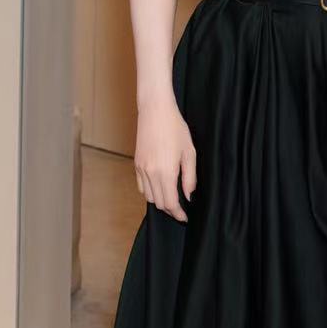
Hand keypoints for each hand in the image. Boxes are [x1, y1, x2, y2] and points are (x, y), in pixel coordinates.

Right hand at [135, 95, 196, 221]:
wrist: (155, 110)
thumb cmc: (175, 128)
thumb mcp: (189, 152)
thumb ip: (190, 177)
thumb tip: (188, 195)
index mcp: (165, 172)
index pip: (170, 203)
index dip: (178, 213)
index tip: (185, 217)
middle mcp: (150, 173)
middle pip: (158, 203)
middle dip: (170, 209)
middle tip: (181, 208)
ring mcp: (141, 168)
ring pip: (148, 196)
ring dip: (160, 201)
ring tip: (171, 198)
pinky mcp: (136, 163)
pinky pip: (141, 186)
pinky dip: (149, 191)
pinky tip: (159, 187)